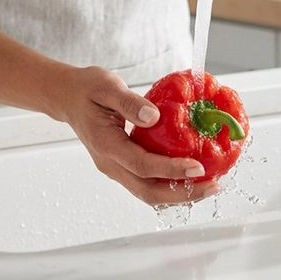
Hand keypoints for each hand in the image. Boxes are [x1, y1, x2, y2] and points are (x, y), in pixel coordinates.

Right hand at [50, 65, 220, 205]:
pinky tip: (190, 174)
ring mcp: (116, 167)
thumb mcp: (107, 86)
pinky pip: (147, 181)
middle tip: (212, 185)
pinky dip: (170, 183)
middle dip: (182, 194)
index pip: (143, 166)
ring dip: (179, 193)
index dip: (171, 169)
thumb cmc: (87, 89)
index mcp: (107, 145)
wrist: (68, 97)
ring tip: (208, 184)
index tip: (198, 167)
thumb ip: (129, 102)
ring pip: (148, 192)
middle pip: (148, 191)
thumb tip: (154, 117)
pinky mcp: (122, 165)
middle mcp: (111, 163)